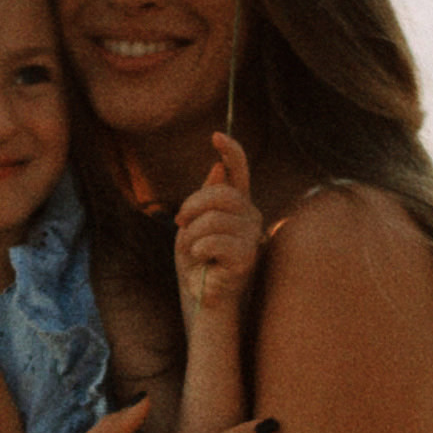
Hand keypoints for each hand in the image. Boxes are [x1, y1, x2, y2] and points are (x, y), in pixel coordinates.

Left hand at [173, 132, 263, 324]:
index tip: (215, 135)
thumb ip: (205, 199)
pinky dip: (198, 249)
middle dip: (193, 205)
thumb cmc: (198, 263)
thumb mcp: (193, 226)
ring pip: (215, 218)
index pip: (240, 173)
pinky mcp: (247, 256)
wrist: (201, 297)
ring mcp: (252, 236)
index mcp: (237, 205)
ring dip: (192, 234)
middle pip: (221, 193)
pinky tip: (200, 260)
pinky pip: (215, 240)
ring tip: (191, 250)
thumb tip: (217, 168)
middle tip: (180, 221)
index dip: (231, 152)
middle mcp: (251, 216)